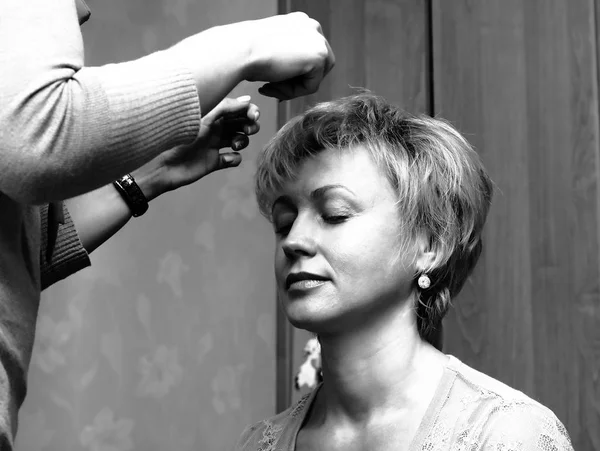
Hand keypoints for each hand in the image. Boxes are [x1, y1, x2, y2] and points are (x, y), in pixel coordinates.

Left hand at [134, 96, 259, 199]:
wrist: (163, 166)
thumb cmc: (179, 139)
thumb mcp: (204, 119)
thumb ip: (225, 108)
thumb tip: (247, 100)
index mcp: (211, 115)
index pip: (236, 109)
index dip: (249, 111)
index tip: (254, 117)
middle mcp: (214, 128)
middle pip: (241, 123)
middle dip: (249, 126)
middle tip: (247, 130)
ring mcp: (215, 145)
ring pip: (240, 140)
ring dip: (242, 141)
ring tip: (233, 145)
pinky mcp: (214, 162)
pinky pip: (233, 159)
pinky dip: (234, 159)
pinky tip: (225, 159)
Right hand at [170, 12, 333, 112]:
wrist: (238, 49)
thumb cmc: (246, 50)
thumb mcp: (271, 49)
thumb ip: (287, 56)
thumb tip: (297, 73)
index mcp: (300, 22)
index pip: (309, 55)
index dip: (294, 74)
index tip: (272, 81)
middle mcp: (312, 27)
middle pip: (318, 67)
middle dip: (297, 82)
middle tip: (272, 88)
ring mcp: (318, 40)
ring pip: (315, 78)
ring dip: (293, 89)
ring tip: (270, 87)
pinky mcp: (319, 56)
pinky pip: (311, 87)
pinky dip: (292, 93)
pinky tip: (271, 85)